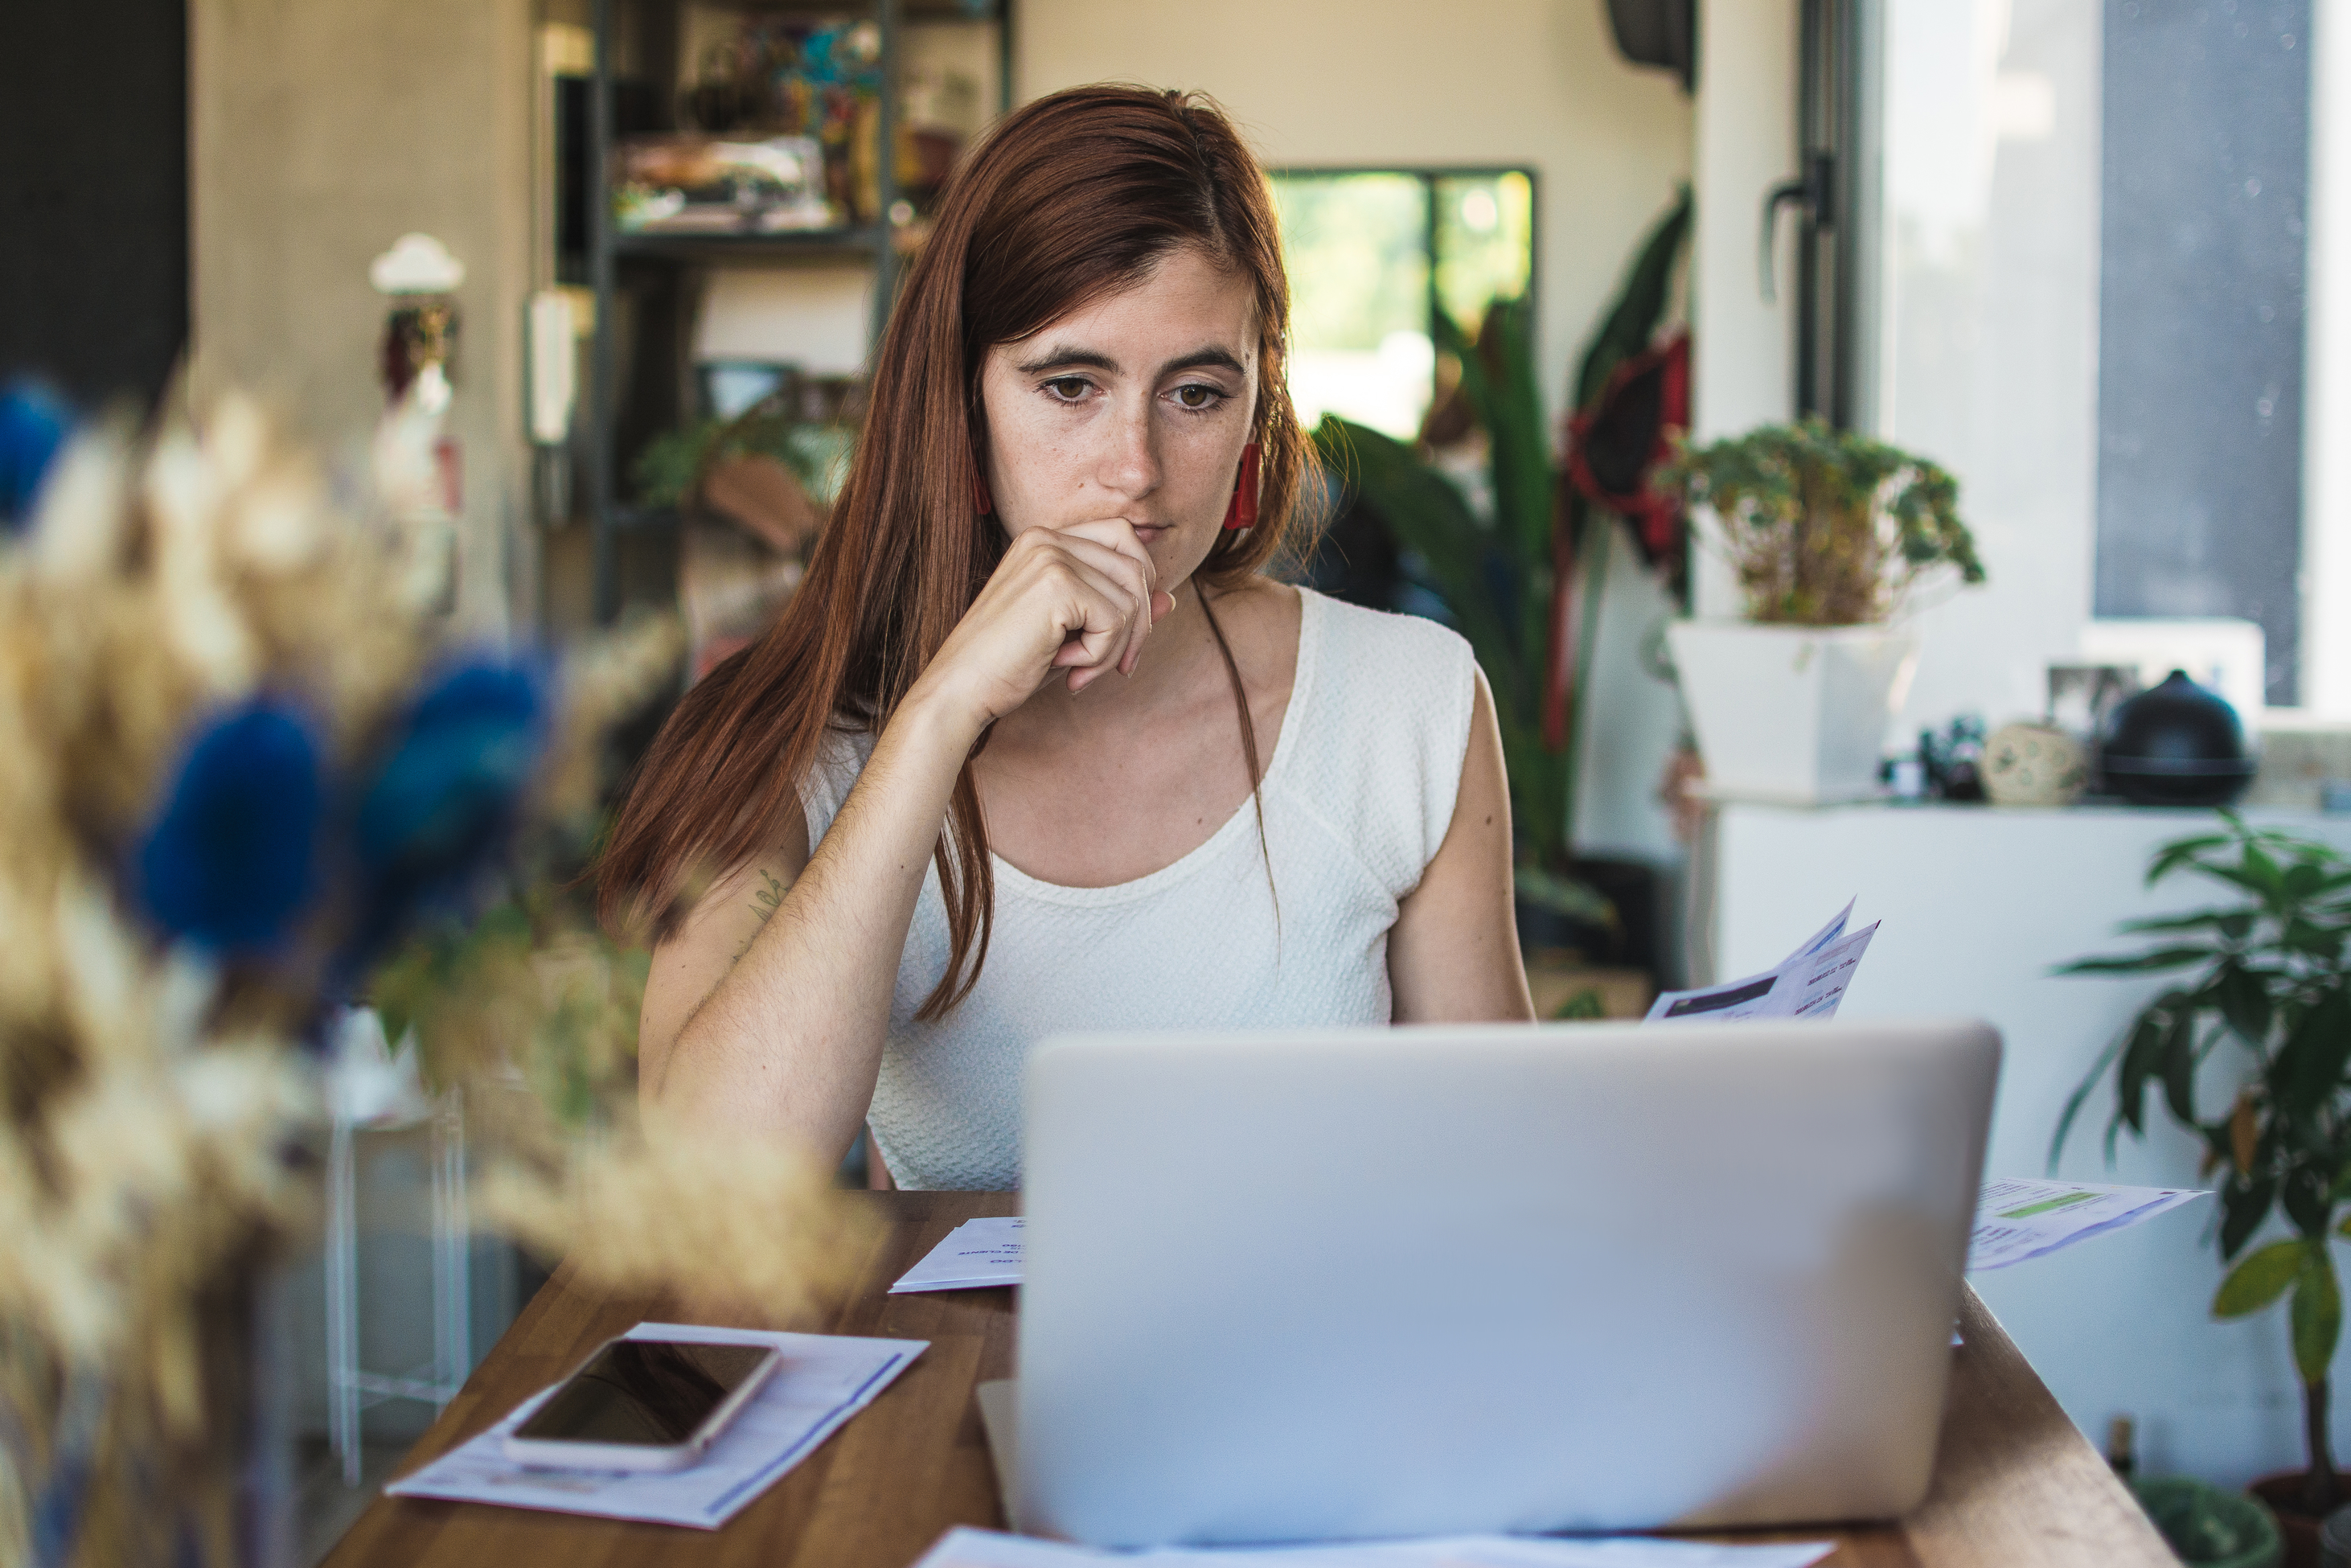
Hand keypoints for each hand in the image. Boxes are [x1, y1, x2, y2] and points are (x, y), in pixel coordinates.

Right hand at [911, 518, 1177, 727]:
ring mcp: (1051, 556)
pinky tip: (1068, 667)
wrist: (960, 690)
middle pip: (1136, 564)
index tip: (1123, 640)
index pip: (1124, 539)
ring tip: (1081, 670)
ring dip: (1117, 646)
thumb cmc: (1010, 666)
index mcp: (1046, 539)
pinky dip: (1102, 655)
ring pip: (1132, 597)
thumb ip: (1120, 611)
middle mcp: (1047, 537)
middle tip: (1119, 666)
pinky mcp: (1057, 584)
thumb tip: (1169, 599)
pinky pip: (1117, 620)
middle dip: (1139, 623)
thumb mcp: (1076, 634)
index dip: (1138, 587)